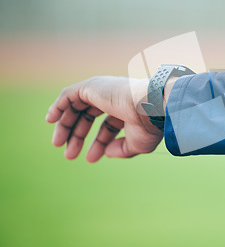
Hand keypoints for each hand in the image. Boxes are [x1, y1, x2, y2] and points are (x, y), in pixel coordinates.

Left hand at [46, 76, 173, 162]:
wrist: (152, 108)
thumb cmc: (150, 126)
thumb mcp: (137, 144)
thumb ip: (121, 149)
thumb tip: (106, 152)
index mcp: (127, 108)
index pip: (108, 125)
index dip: (99, 143)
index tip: (90, 159)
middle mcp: (114, 97)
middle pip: (89, 116)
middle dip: (78, 135)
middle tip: (68, 155)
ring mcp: (102, 91)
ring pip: (77, 106)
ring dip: (66, 125)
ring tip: (57, 143)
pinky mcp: (92, 87)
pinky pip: (69, 95)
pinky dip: (59, 106)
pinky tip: (51, 120)